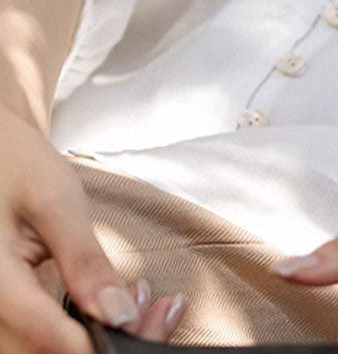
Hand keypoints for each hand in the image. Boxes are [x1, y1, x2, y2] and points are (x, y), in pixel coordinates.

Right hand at [0, 102, 185, 353]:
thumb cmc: (16, 164)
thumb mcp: (55, 201)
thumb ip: (84, 259)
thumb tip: (119, 314)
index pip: (47, 337)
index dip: (98, 340)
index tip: (143, 319)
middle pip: (48, 352)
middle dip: (107, 341)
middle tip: (160, 309)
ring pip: (45, 351)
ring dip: (95, 339)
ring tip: (141, 302)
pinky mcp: (6, 317)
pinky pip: (39, 340)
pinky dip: (79, 332)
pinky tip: (112, 306)